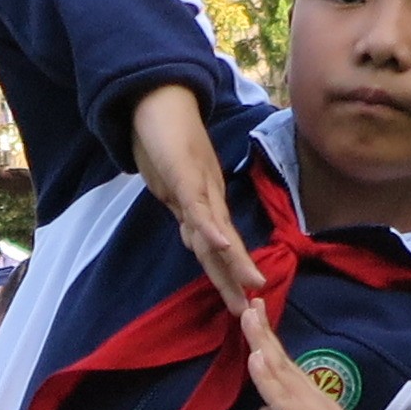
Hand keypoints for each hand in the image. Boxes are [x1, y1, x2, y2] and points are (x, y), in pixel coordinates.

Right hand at [131, 82, 260, 314]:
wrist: (159, 97)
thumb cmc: (163, 138)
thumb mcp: (171, 182)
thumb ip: (183, 207)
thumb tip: (191, 234)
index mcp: (203, 203)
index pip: (217, 244)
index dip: (228, 273)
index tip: (241, 300)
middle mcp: (207, 198)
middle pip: (222, 246)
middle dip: (235, 279)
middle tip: (251, 312)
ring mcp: (198, 186)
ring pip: (217, 230)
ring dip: (234, 260)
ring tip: (250, 287)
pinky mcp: (184, 174)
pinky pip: (197, 205)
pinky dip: (209, 227)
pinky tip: (220, 245)